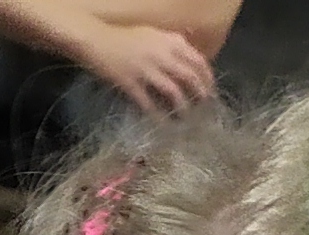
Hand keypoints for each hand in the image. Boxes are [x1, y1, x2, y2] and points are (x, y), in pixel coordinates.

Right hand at [70, 17, 213, 110]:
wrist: (97, 41)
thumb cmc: (126, 38)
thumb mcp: (155, 35)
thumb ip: (172, 46)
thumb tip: (188, 62)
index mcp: (170, 42)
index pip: (198, 60)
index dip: (208, 77)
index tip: (211, 89)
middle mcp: (162, 55)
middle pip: (189, 77)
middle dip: (200, 94)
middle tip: (203, 107)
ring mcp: (147, 70)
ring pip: (173, 91)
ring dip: (182, 106)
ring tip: (186, 118)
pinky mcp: (131, 84)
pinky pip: (148, 103)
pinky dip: (158, 115)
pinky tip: (163, 125)